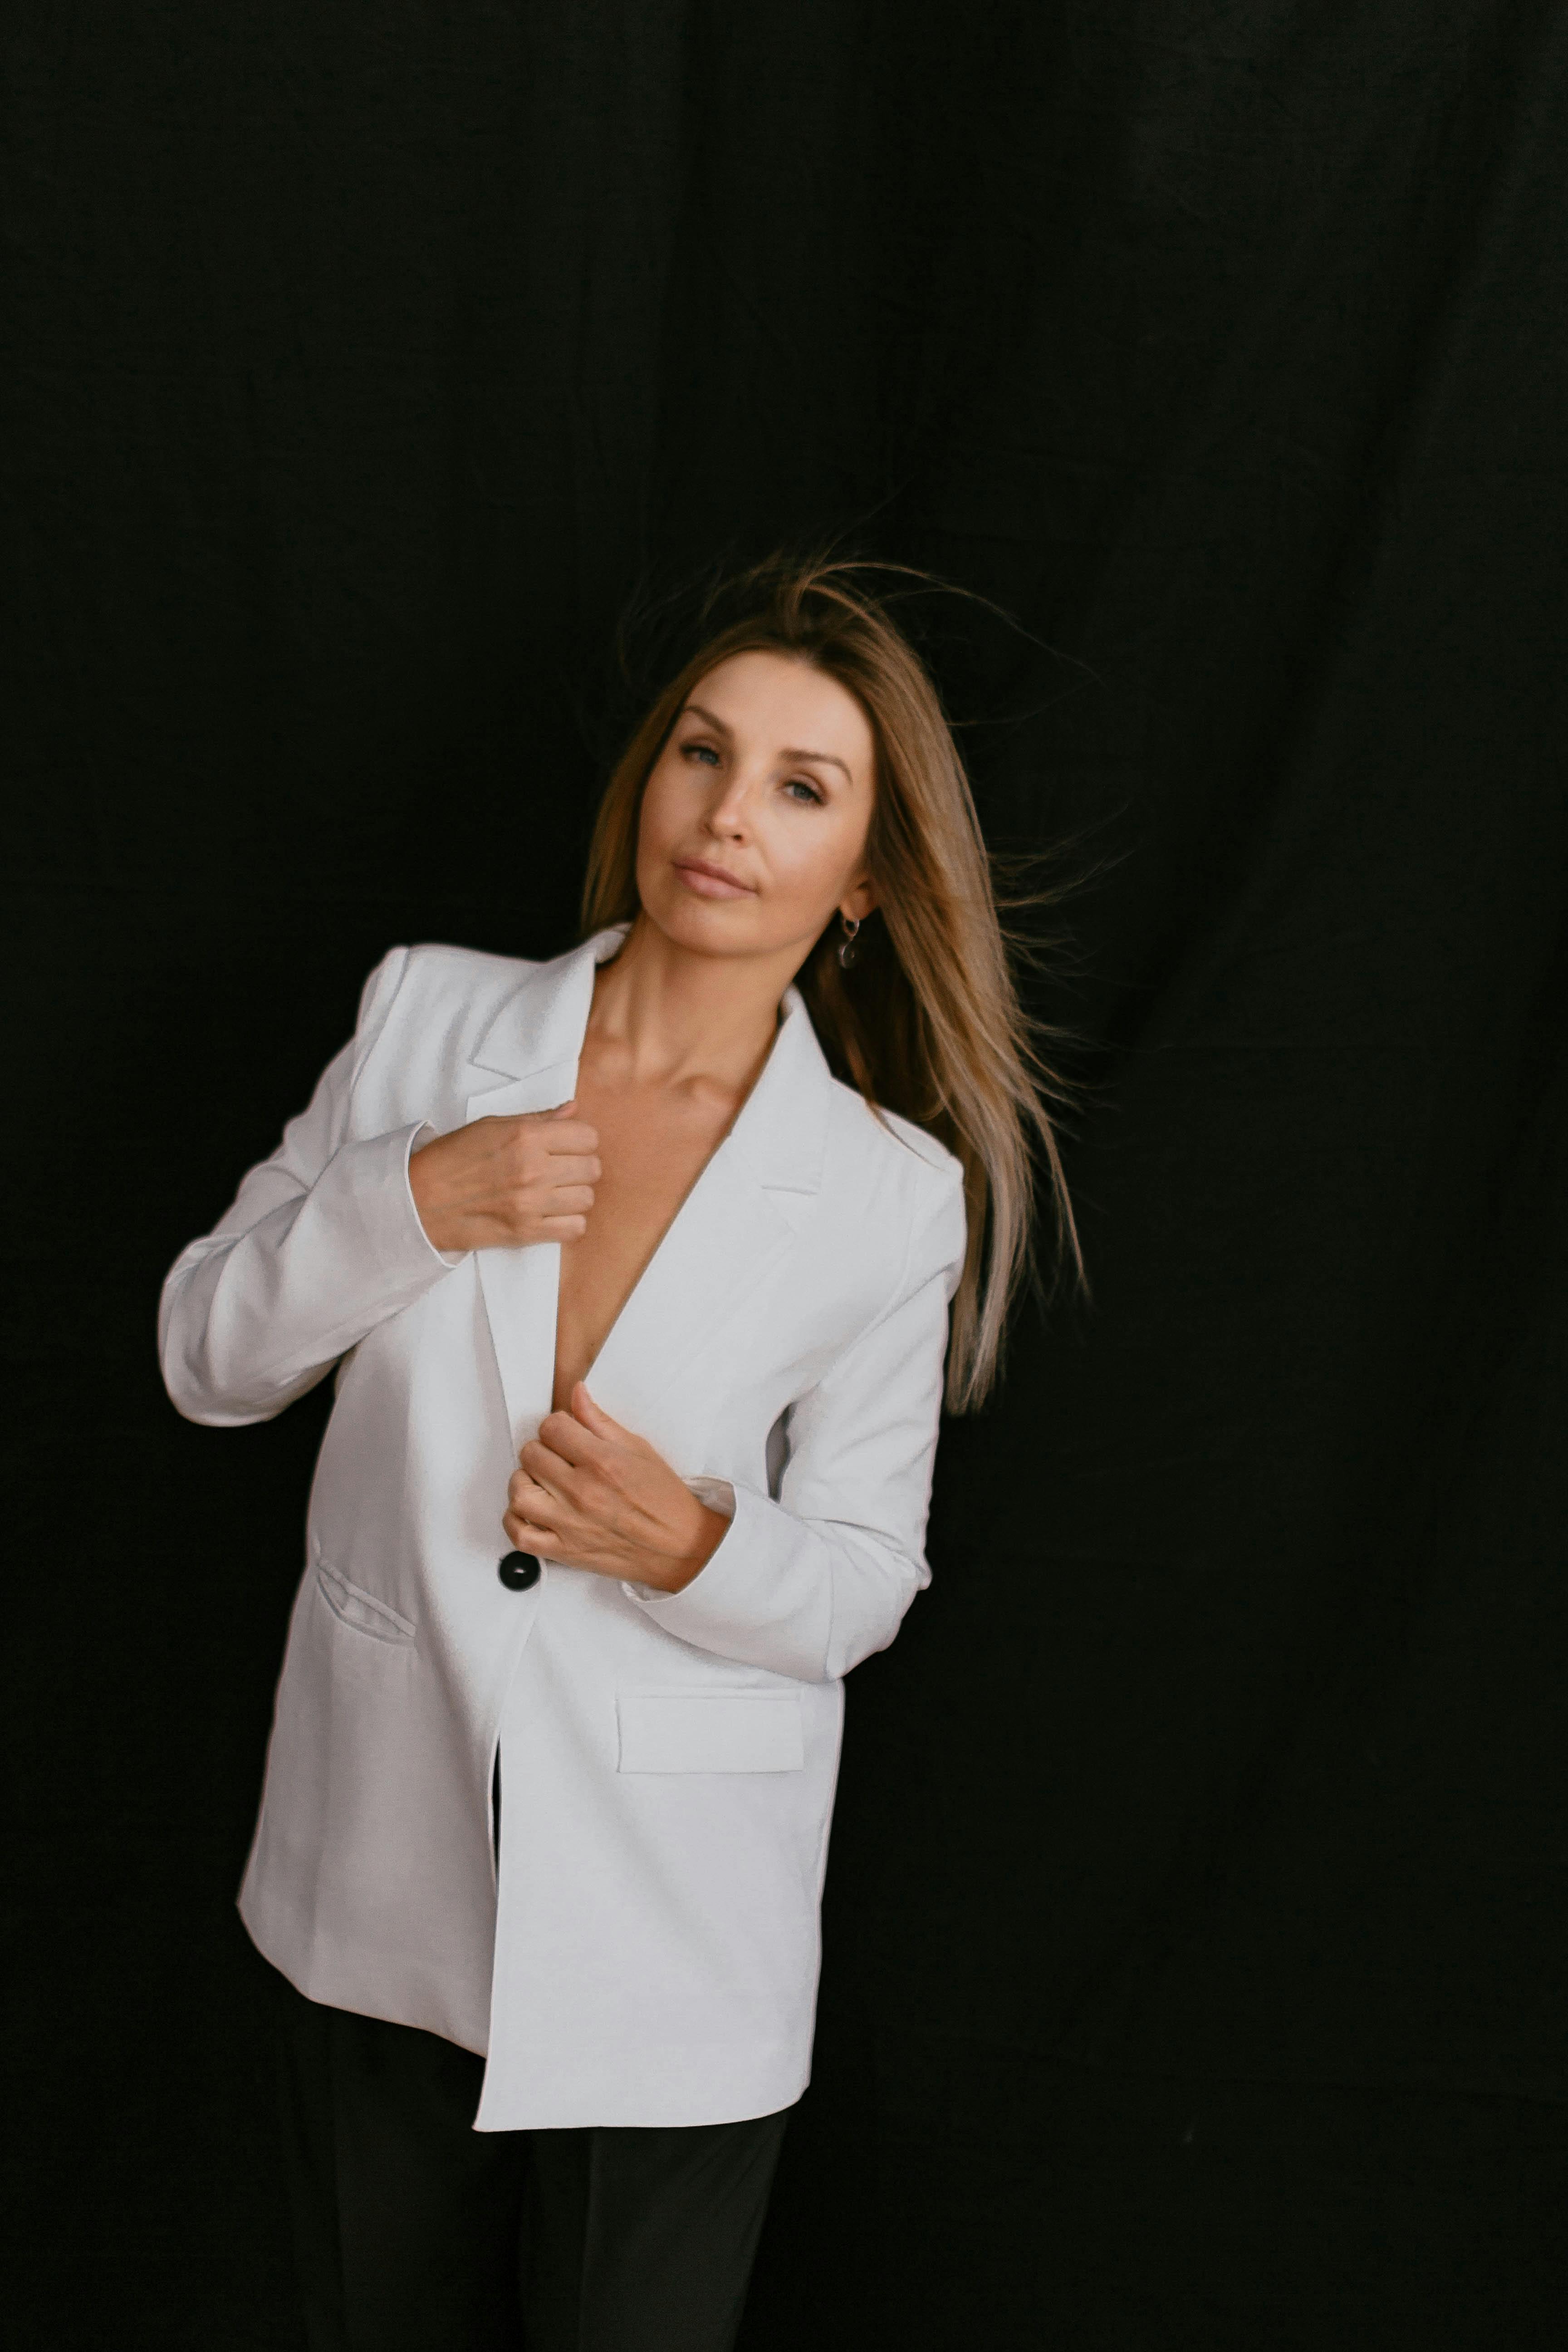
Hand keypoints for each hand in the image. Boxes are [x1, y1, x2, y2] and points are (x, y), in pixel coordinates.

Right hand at [409, 1102, 599, 1253]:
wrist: (419, 1200)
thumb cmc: (452, 1158)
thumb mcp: (491, 1125)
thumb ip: (537, 1119)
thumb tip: (572, 1110)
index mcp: (525, 1137)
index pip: (588, 1136)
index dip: (580, 1140)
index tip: (567, 1145)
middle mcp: (533, 1169)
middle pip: (592, 1168)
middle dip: (581, 1166)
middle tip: (561, 1169)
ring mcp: (531, 1203)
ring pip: (587, 1198)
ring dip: (575, 1195)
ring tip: (554, 1191)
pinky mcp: (527, 1232)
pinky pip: (575, 1228)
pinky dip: (569, 1222)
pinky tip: (552, 1213)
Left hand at [503, 1384, 729, 1592]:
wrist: (681, 1547)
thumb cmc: (665, 1501)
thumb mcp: (638, 1450)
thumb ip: (600, 1421)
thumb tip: (577, 1394)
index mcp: (602, 1462)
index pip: (552, 1427)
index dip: (557, 1426)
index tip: (566, 1434)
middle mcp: (582, 1492)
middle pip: (531, 1454)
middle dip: (543, 1449)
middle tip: (558, 1457)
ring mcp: (569, 1524)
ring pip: (519, 1492)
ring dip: (525, 1481)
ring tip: (542, 1481)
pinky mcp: (564, 1551)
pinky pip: (520, 1535)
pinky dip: (516, 1520)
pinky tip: (532, 1509)